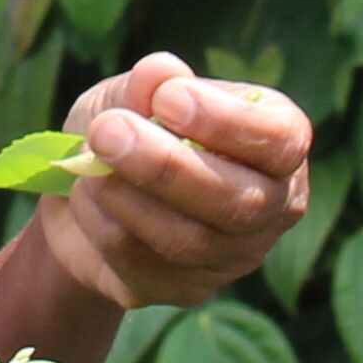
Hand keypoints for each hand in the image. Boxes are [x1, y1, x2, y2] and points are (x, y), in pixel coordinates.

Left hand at [34, 54, 312, 311]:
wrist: (83, 190)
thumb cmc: (125, 127)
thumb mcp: (127, 93)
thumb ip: (144, 85)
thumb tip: (161, 72)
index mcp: (277, 143)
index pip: (280, 141)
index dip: (226, 123)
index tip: (167, 99)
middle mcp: (273, 204)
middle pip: (240, 202)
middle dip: (166, 168)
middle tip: (106, 132)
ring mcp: (235, 255)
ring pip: (192, 241)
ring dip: (127, 198)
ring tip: (87, 163)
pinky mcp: (189, 290)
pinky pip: (148, 269)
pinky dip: (105, 228)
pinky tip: (87, 197)